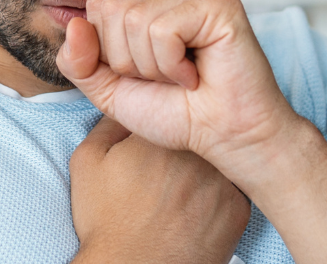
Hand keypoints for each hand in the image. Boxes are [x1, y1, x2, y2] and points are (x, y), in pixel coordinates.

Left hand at [56, 0, 301, 185]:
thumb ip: (80, 61)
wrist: (228, 138)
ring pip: (135, 20)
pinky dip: (172, 64)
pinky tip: (197, 74)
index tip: (150, 75)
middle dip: (130, 61)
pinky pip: (162, 30)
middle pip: (113, 11)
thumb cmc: (180, 114)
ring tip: (185, 76)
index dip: (111, 54)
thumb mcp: (112, 90)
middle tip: (169, 78)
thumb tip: (73, 24)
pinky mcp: (219, 2)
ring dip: (154, 67)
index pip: (99, 6)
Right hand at [70, 117, 250, 263]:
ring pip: (217, 161)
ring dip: (204, 172)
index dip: (159, 132)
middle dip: (184, 150)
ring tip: (180, 196)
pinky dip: (218, 199)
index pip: (169, 113)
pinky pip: (233, 190)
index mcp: (160, 134)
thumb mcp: (88, 161)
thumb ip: (108, 122)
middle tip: (165, 177)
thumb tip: (130, 105)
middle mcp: (196, 151)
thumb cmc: (107, 221)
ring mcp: (222, 180)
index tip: (152, 151)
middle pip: (196, 136)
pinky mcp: (238, 209)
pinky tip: (195, 213)